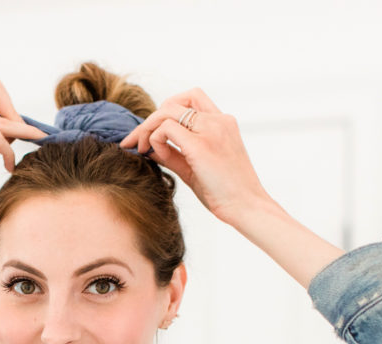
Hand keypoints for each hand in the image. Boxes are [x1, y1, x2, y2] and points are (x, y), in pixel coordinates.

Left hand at [118, 88, 271, 224]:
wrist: (246, 207)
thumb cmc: (224, 193)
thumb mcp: (195, 168)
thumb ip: (174, 155)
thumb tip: (148, 148)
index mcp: (222, 123)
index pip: (190, 98)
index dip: (166, 110)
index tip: (153, 132)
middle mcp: (218, 121)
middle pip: (173, 102)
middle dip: (148, 121)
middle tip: (134, 142)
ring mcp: (211, 130)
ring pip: (166, 111)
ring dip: (147, 128)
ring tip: (142, 150)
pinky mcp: (201, 145)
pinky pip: (166, 129)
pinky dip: (155, 140)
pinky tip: (158, 156)